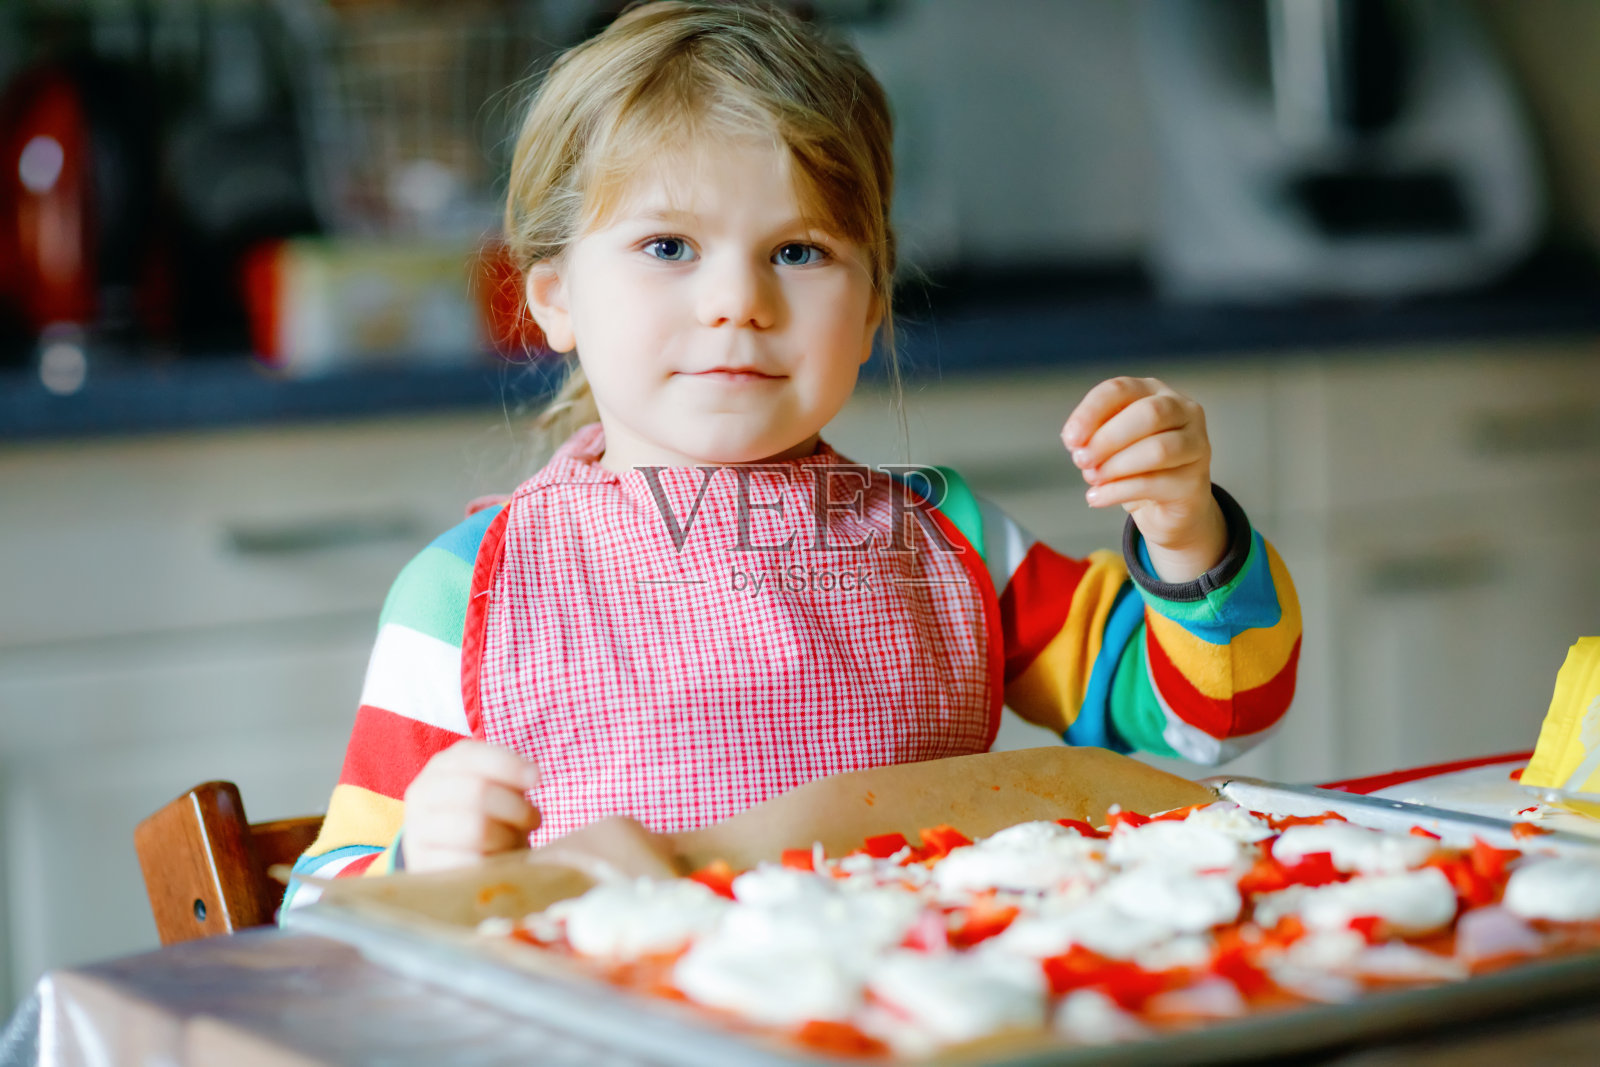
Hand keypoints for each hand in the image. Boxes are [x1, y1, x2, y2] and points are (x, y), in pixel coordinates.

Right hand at [401, 741, 541, 872]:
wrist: (455, 859)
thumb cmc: (488, 817)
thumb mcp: (498, 790)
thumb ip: (510, 778)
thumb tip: (532, 774)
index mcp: (443, 765)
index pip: (473, 756)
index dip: (509, 765)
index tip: (536, 778)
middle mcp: (423, 792)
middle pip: (478, 791)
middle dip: (516, 807)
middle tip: (533, 820)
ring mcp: (417, 829)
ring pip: (475, 828)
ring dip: (507, 837)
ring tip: (515, 842)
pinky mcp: (423, 865)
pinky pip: (467, 862)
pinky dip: (491, 863)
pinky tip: (497, 864)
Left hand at [1061, 376, 1226, 583]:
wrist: (1167, 505)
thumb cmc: (1134, 465)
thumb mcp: (1110, 444)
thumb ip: (1095, 437)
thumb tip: (1078, 445)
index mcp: (1153, 391)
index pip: (1120, 389)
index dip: (1090, 412)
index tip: (1069, 440)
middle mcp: (1182, 410)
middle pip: (1148, 414)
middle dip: (1107, 439)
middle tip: (1081, 460)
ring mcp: (1196, 444)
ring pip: (1158, 450)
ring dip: (1115, 466)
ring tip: (1092, 479)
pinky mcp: (1195, 481)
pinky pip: (1154, 483)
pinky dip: (1118, 491)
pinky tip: (1097, 497)